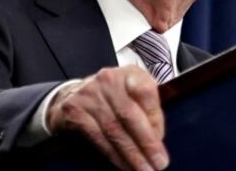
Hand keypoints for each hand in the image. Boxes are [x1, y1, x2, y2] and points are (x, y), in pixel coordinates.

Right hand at [46, 65, 167, 170]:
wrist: (75, 93)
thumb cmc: (115, 97)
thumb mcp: (135, 95)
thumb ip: (148, 110)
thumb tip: (158, 139)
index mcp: (129, 73)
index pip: (145, 91)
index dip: (155, 117)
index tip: (161, 138)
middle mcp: (108, 79)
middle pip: (129, 114)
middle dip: (146, 142)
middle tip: (159, 163)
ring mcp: (89, 93)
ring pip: (113, 129)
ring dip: (131, 154)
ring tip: (144, 169)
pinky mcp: (74, 109)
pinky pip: (97, 137)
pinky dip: (113, 154)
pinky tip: (124, 165)